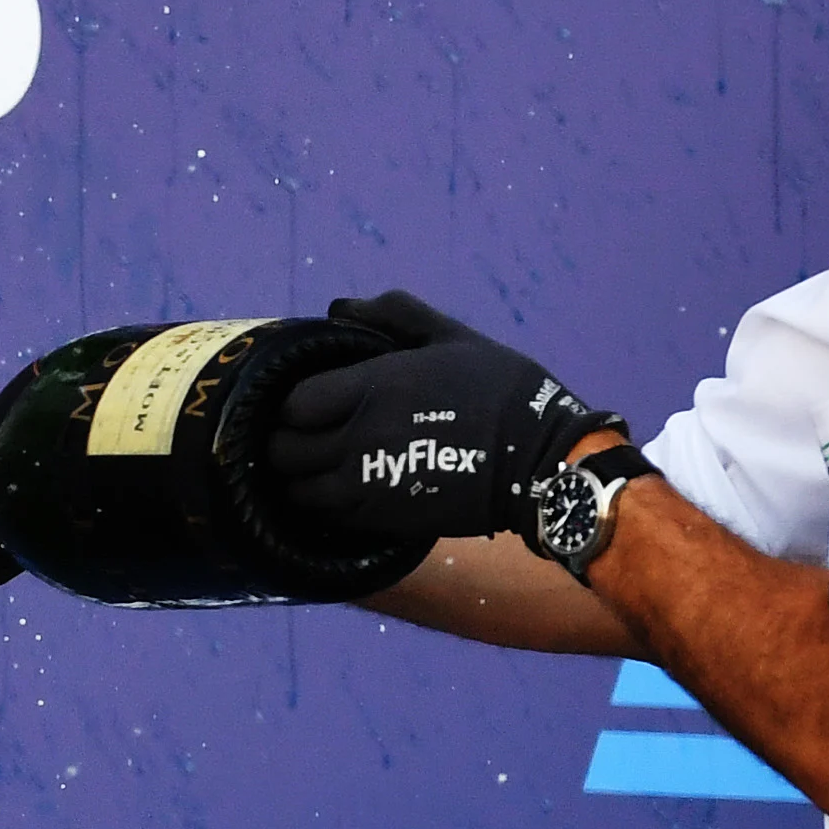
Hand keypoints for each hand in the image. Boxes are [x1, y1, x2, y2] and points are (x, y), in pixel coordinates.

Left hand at [262, 291, 608, 541]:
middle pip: (285, 451)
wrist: (543, 462)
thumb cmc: (501, 390)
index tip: (308, 403)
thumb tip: (338, 308)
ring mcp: (369, 486)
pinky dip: (324, 507)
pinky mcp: (385, 520)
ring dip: (300, 479)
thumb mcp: (451, 337)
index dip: (293, 405)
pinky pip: (329, 518)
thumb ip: (393, 315)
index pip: (294, 405)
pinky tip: (341, 493)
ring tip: (317, 469)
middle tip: (305, 438)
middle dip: (287, 443)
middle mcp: (360, 438)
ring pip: (299, 490)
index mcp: (373, 388)